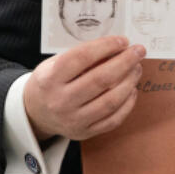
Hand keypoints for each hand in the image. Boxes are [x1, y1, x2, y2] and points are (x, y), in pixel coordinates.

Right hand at [23, 36, 144, 140]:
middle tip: (139, 51)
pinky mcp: (84, 132)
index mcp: (49, 79)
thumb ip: (82, 56)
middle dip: (125, 62)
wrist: (35, 113)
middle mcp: (60, 101)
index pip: (82, 58)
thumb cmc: (51, 82)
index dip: (106, 46)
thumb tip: (118, 48)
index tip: (123, 40)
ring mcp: (73, 120)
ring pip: (111, 100)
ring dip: (130, 81)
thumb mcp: (55, 64)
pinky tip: (132, 89)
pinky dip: (128, 103)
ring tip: (137, 68)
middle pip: (101, 79)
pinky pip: (114, 119)